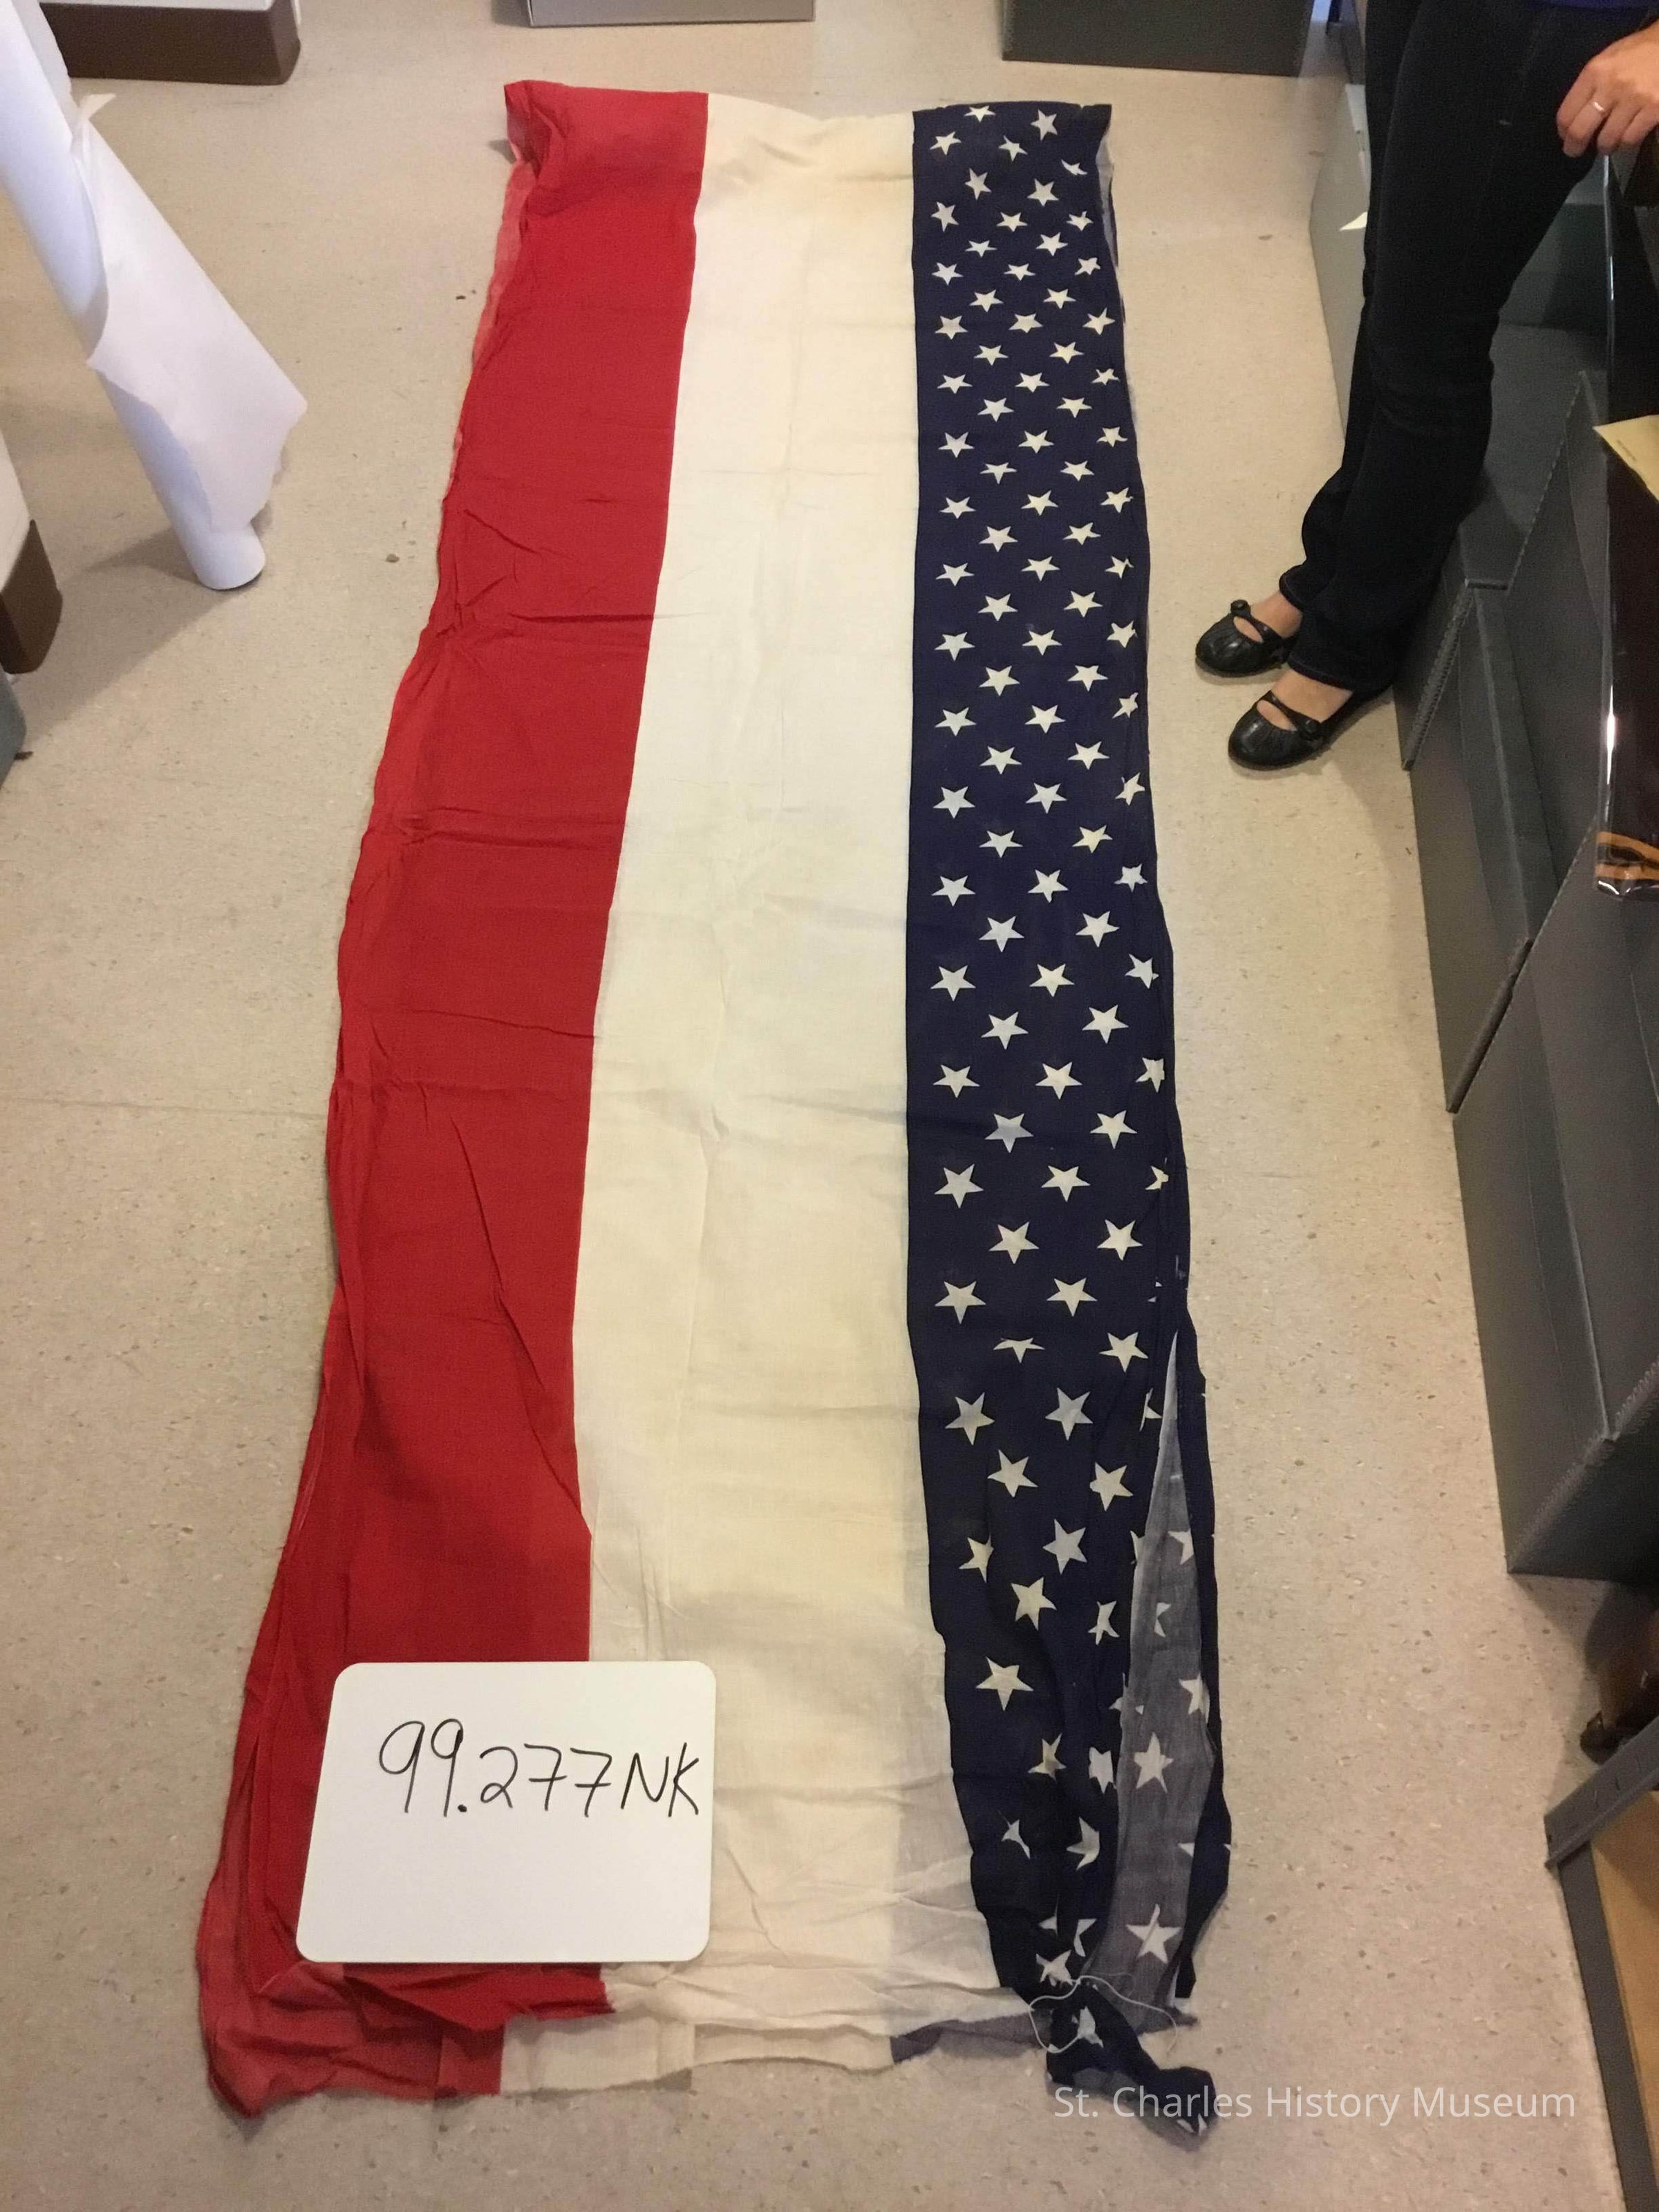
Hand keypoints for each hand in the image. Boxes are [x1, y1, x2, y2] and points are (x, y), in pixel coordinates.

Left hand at [1558, 23, 1658, 156]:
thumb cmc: (1641, 50)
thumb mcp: (1610, 58)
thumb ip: (1591, 85)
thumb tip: (1575, 117)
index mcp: (1596, 71)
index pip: (1567, 114)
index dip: (1564, 132)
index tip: (1566, 137)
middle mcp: (1612, 86)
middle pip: (1581, 131)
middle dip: (1575, 147)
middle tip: (1577, 151)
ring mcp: (1634, 99)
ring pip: (1607, 140)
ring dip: (1606, 146)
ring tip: (1609, 141)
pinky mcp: (1654, 110)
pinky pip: (1631, 139)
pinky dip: (1627, 143)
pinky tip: (1628, 136)